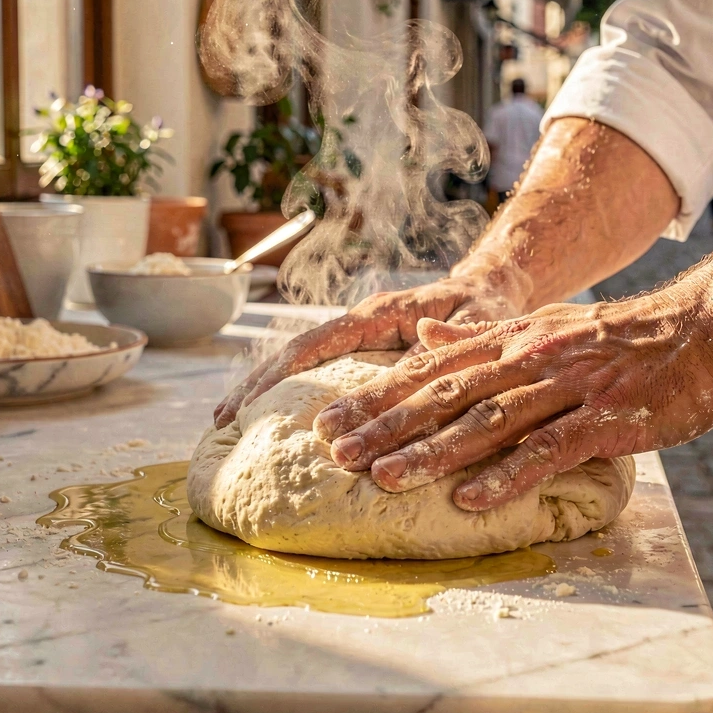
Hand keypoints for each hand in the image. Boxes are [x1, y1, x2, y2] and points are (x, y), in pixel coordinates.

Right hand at [213, 274, 523, 427]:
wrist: (491, 287)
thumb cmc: (485, 303)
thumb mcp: (475, 321)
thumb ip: (444, 342)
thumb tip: (411, 365)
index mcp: (379, 314)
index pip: (316, 342)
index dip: (279, 374)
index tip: (248, 402)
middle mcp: (361, 323)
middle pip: (296, 352)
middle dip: (257, 384)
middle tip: (221, 422)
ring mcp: (361, 338)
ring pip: (304, 362)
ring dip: (268, 390)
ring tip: (232, 424)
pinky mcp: (368, 353)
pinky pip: (323, 371)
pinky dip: (296, 393)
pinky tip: (278, 419)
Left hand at [313, 295, 712, 510]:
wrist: (701, 326)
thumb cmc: (619, 335)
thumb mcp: (543, 323)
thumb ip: (481, 333)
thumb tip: (423, 332)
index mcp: (510, 339)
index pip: (429, 367)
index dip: (377, 394)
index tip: (328, 419)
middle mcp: (528, 358)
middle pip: (445, 393)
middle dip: (385, 424)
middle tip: (333, 451)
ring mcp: (567, 387)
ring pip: (488, 421)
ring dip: (432, 451)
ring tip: (383, 479)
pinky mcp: (606, 418)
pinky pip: (550, 450)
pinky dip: (508, 474)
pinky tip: (469, 498)